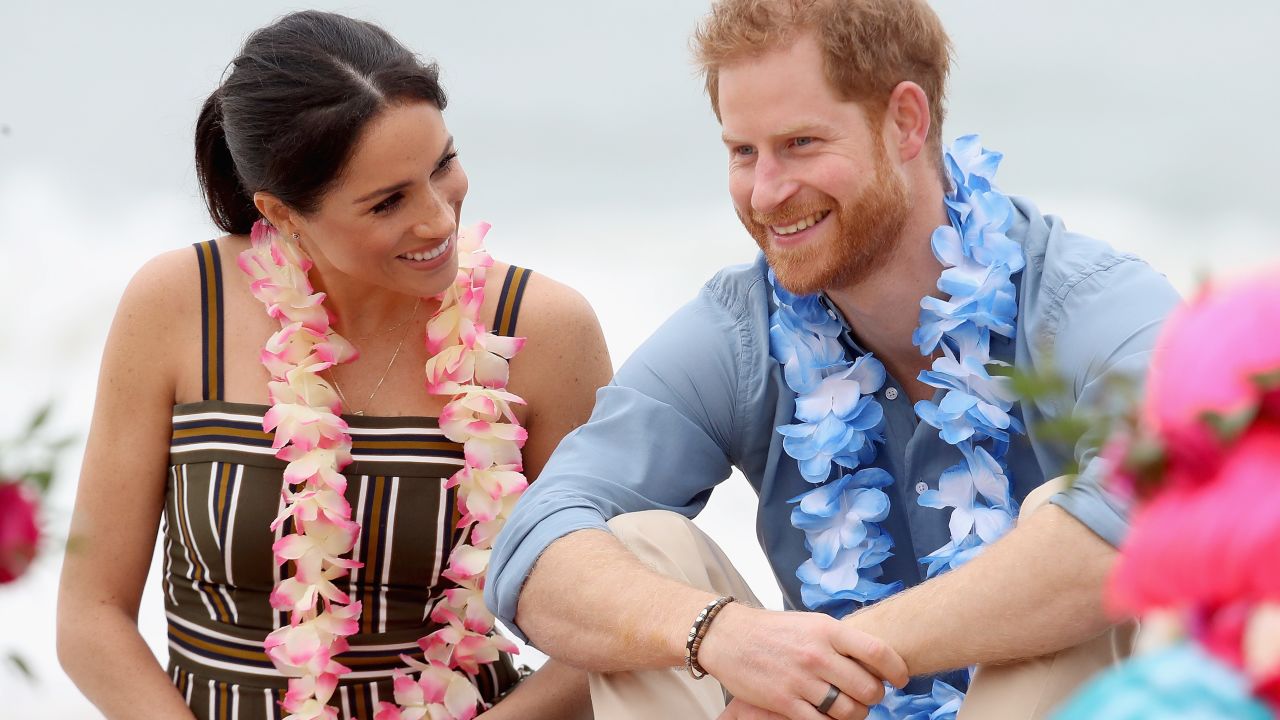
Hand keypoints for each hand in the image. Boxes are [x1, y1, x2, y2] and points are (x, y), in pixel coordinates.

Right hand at [697, 605, 906, 719]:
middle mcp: (817, 654)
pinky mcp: (784, 701)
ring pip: (848, 711)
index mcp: (827, 630)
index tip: (900, 679)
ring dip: (855, 714)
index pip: (877, 652)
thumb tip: (874, 659)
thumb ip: (840, 640)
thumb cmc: (772, 630)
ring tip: (848, 709)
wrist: (728, 636)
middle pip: (867, 688)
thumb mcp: (811, 623)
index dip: (896, 670)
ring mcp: (801, 679)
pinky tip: (827, 717)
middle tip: (868, 696)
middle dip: (874, 698)